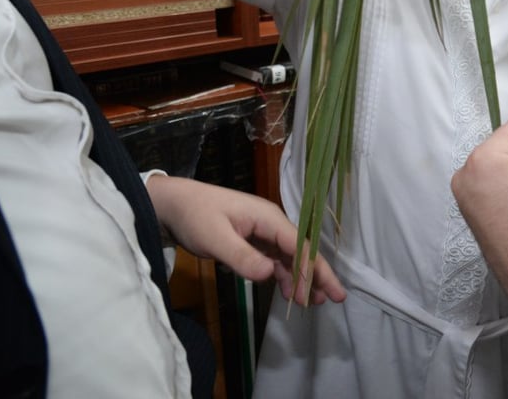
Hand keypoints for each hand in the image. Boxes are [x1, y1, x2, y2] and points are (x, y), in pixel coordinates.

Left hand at [146, 175, 345, 306]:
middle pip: (301, 250)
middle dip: (318, 273)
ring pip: (290, 257)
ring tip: (313, 302)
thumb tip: (269, 275)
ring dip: (302, 278)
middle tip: (335, 298)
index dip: (312, 268)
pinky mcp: (253, 241)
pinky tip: (287, 292)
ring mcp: (263, 232)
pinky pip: (276, 259)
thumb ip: (242, 257)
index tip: (322, 291)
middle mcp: (271, 224)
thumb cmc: (195, 216)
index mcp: (268, 218)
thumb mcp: (216, 239)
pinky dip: (284, 276)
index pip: (298, 245)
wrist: (172, 204)